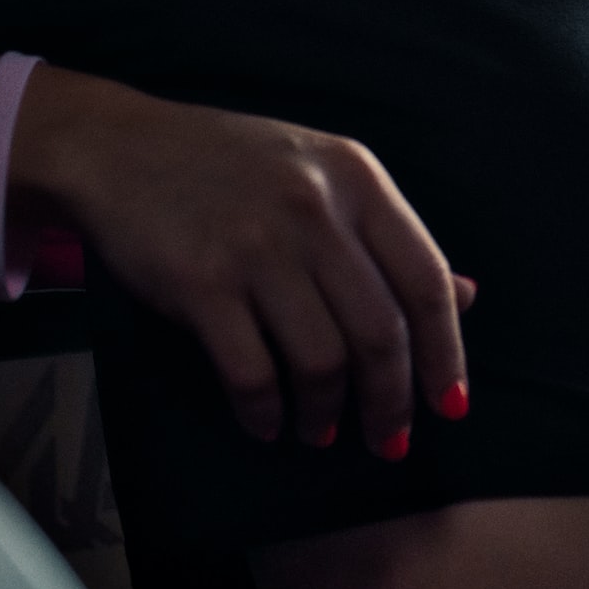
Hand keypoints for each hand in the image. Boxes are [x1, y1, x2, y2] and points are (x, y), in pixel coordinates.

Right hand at [20, 73, 471, 453]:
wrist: (120, 148)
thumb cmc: (231, 166)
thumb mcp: (322, 175)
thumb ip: (388, 236)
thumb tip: (468, 297)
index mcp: (357, 178)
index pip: (426, 280)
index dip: (446, 353)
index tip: (450, 404)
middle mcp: (315, 209)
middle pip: (380, 333)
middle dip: (391, 403)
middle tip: (387, 440)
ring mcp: (257, 245)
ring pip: (322, 361)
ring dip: (326, 414)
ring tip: (319, 430)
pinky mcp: (201, 283)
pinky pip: (252, 372)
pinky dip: (266, 412)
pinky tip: (268, 422)